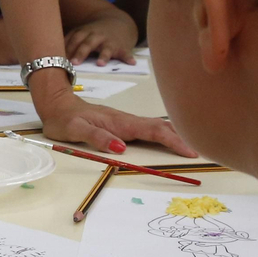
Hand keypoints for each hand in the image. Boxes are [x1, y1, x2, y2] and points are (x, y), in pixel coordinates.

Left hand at [34, 87, 196, 156]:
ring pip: (155, 127)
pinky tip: (170, 138)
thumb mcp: (75, 130)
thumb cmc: (64, 119)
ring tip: (193, 145)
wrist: (57, 104)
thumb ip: (97, 137)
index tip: (190, 151)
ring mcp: (125, 121)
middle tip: (200, 152)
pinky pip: (148, 128)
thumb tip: (121, 147)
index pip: (152, 131)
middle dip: (181, 138)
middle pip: (159, 128)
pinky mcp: (122, 124)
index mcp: (119, 122)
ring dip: (175, 135)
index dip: (173, 141)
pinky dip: (163, 133)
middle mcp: (126, 120)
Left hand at [65, 14, 138, 64]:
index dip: (66, 48)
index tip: (58, 59)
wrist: (119, 22)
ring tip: (100, 64)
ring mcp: (110, 41)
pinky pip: (125, 53)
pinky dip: (128, 57)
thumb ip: (68, 41)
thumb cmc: (94, 33)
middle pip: (87, 43)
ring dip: (103, 56)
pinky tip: (131, 63)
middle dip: (81, 52)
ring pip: (106, 48)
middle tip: (74, 63)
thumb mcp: (81, 32)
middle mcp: (97, 35)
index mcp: (85, 32)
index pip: (74, 39)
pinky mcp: (122, 47)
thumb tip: (49, 53)